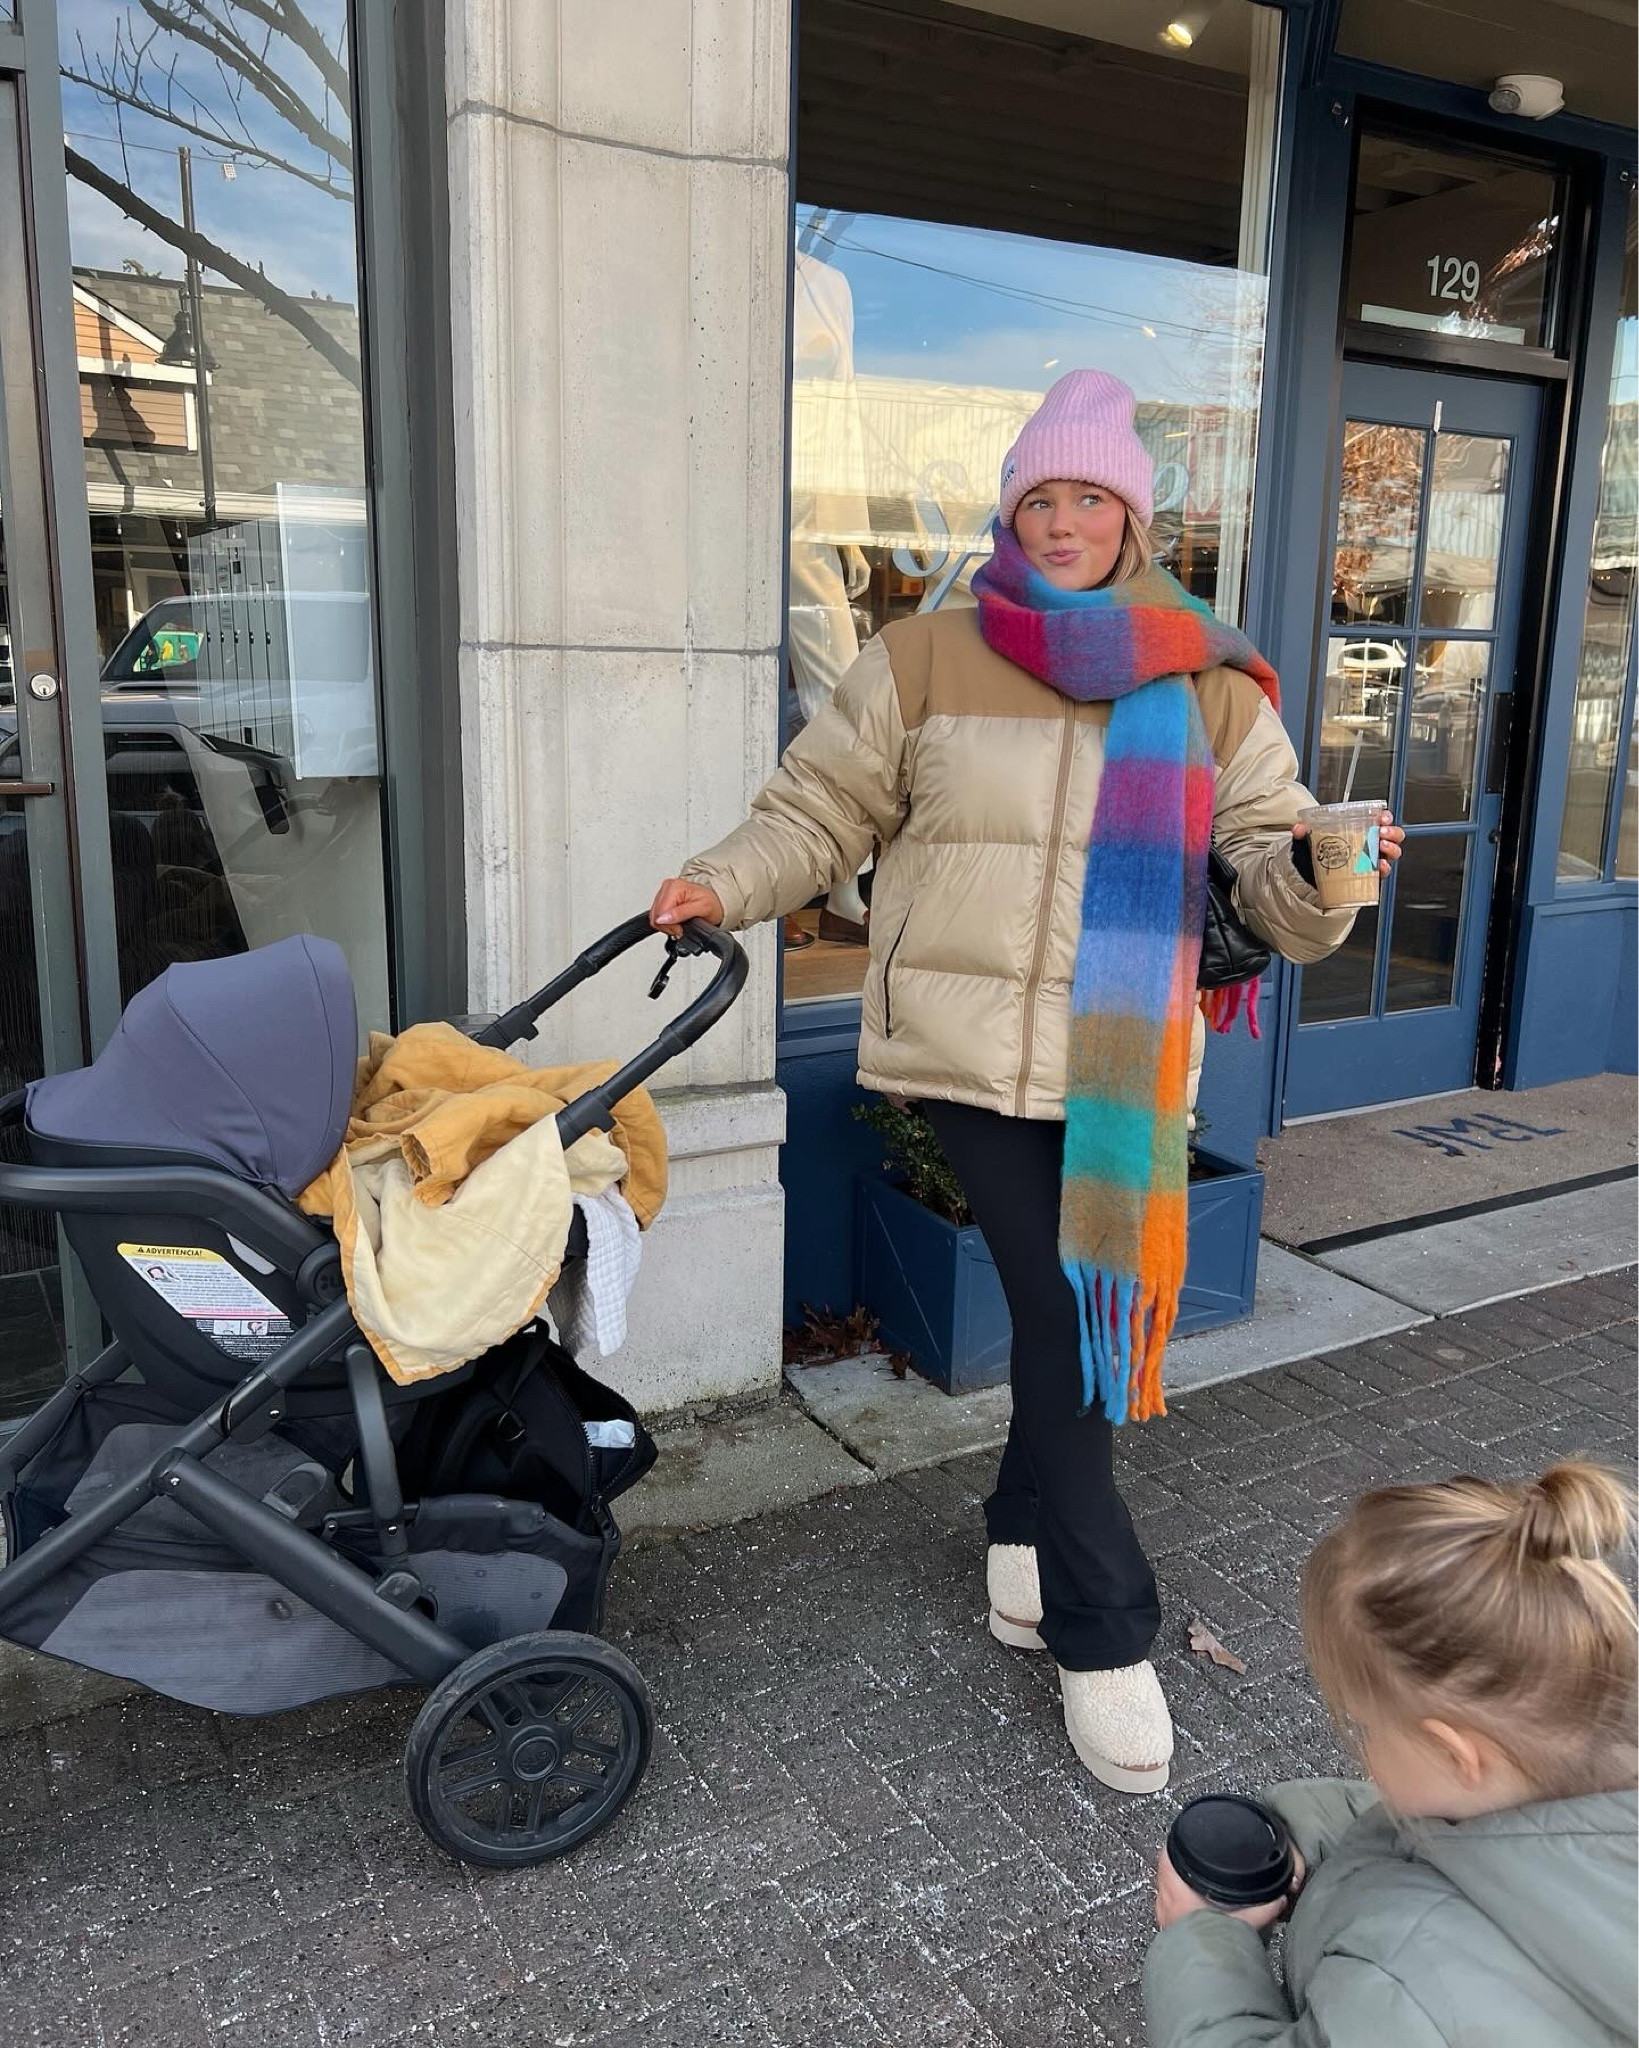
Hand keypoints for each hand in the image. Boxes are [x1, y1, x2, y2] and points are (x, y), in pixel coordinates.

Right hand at [650, 878, 724, 930]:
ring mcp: (663, 892)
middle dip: (668, 926)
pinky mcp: (662, 899)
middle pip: (655, 916)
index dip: (669, 926)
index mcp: (674, 886)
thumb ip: (681, 913)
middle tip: (682, 927)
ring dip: (667, 925)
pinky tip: (676, 920)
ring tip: (681, 923)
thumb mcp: (701, 909)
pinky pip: (657, 916)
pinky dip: (666, 922)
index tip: (681, 929)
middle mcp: (667, 887)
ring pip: (654, 917)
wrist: (716, 901)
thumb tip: (663, 919)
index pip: (659, 913)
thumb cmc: (712, 903)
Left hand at [842, 544, 870, 599]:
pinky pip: (855, 580)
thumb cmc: (851, 552)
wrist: (849, 544)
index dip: (858, 591)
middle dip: (855, 591)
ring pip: (858, 583)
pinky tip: (846, 587)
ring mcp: (861, 571)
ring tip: (846, 593)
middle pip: (862, 585)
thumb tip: (853, 584)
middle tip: (848, 597)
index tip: (852, 596)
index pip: (864, 585)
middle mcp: (865, 572)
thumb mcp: (852, 564)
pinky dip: (851, 584)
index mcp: (866, 571)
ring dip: (853, 588)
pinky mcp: (857, 569)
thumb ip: (852, 574)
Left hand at [1153, 1845, 1303, 1935]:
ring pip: (1162, 1892)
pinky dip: (1171, 1904)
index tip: (1180, 1841)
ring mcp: (1164, 1919)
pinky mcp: (1166, 1932)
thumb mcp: (1242, 1924)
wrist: (1202, 1975)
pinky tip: (1183, 1907)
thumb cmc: (1213, 1945)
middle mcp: (1166, 1905)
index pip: (1166, 1859)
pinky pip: (1163, 1910)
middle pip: (1163, 1874)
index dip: (1173, 1848)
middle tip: (1187, 1859)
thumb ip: (1261, 1910)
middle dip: (1174, 1866)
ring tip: (1186, 1880)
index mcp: (1177, 1894)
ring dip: (1171, 1885)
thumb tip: (1277, 1900)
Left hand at [1291, 808, 1404, 877]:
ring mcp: (1372, 860)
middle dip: (1392, 833)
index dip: (1386, 817)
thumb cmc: (1320, 851)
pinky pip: (1383, 873)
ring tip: (1381, 848)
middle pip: (1392, 836)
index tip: (1382, 817)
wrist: (1314, 874)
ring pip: (1392, 853)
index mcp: (1362, 829)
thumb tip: (1298, 828)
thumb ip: (1303, 831)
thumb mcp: (1311, 838)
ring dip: (1391, 849)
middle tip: (1381, 833)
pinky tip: (1380, 868)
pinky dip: (1384, 870)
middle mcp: (1371, 844)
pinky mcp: (1370, 876)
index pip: (1381, 820)